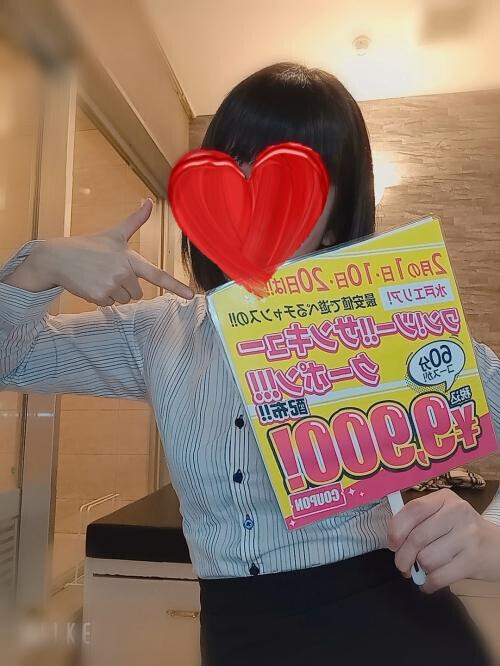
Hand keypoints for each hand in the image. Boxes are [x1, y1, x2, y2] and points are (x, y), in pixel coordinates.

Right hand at [28, 199, 192, 304]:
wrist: (58, 257)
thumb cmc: (89, 245)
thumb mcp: (115, 233)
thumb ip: (136, 220)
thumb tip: (149, 201)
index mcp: (130, 258)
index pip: (158, 274)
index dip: (176, 286)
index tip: (191, 296)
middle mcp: (123, 272)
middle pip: (138, 292)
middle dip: (126, 285)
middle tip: (109, 271)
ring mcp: (111, 285)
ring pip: (124, 300)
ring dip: (114, 292)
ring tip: (100, 276)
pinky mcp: (99, 297)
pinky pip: (110, 304)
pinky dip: (102, 297)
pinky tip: (92, 284)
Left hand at [387, 488, 499, 592]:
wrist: (498, 547)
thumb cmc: (461, 530)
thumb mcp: (442, 515)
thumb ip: (418, 521)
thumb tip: (393, 541)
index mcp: (444, 498)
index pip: (413, 509)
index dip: (396, 529)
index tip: (391, 544)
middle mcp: (457, 512)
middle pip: (416, 538)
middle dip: (403, 557)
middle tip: (402, 565)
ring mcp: (467, 536)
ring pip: (426, 559)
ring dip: (420, 570)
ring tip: (424, 569)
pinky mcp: (473, 560)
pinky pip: (439, 577)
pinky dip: (428, 584)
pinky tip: (428, 583)